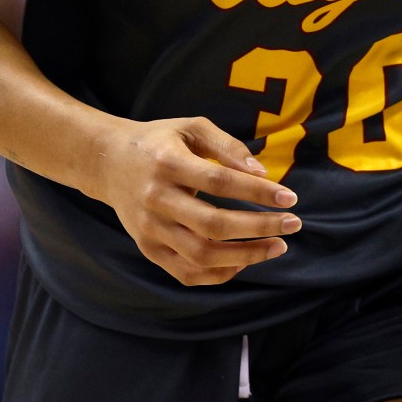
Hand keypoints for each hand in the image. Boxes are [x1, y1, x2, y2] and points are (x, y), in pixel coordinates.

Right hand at [87, 116, 300, 286]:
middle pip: (213, 225)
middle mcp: (156, 200)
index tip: (290, 198)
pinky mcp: (148, 249)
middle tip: (293, 224)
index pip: (220, 182)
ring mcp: (150, 229)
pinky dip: (219, 274)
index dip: (258, 193)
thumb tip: (262, 173)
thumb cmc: (160, 141)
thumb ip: (229, 146)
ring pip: (201, 255)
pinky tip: (244, 261)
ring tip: (277, 246)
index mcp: (168, 164)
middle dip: (259, 228)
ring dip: (245, 256)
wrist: (107, 162)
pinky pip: (186, 273)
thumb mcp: (192, 127)